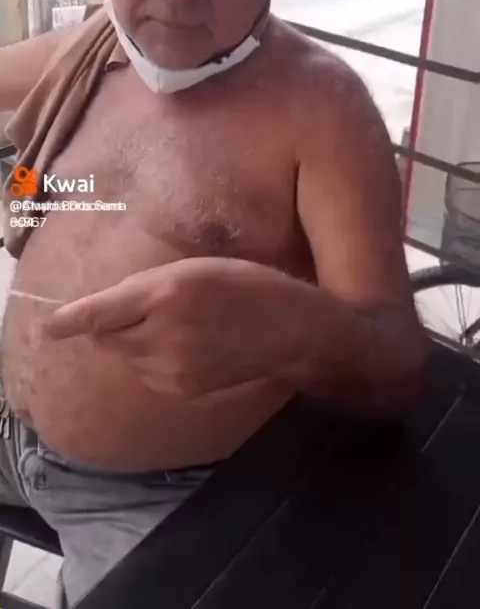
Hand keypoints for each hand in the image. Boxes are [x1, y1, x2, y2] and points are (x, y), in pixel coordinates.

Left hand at [46, 258, 305, 397]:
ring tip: (176, 326)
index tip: (50, 327)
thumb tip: (108, 306)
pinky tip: (185, 347)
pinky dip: (152, 360)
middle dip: (112, 324)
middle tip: (144, 308)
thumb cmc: (244, 285)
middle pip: (107, 338)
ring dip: (133, 342)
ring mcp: (172, 369)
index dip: (71, 320)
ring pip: (126, 357)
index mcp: (167, 295)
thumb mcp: (194, 267)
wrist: (287, 331)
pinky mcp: (182, 391)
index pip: (102, 313)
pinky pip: (146, 374)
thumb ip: (146, 286)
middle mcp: (163, 335)